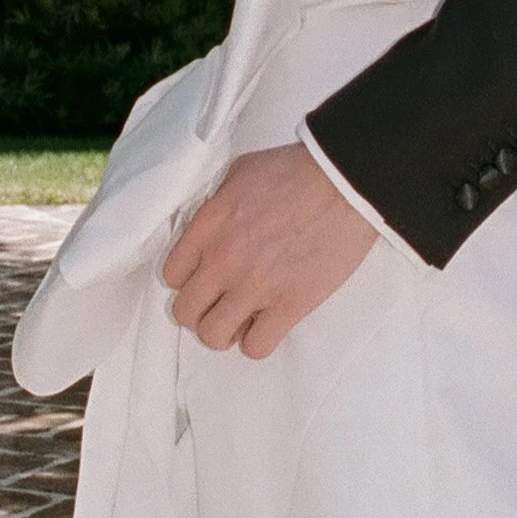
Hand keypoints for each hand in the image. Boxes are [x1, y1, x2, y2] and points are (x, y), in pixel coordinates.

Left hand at [161, 142, 377, 356]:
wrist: (345, 182)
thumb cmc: (298, 170)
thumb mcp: (240, 173)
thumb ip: (217, 204)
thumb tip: (210, 226)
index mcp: (208, 226)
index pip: (172, 275)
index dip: (189, 280)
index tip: (207, 278)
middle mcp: (223, 260)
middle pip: (185, 312)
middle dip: (203, 310)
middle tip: (224, 301)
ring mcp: (254, 285)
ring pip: (213, 336)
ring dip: (226, 330)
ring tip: (245, 317)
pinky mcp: (289, 304)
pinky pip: (256, 347)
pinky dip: (259, 341)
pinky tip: (270, 322)